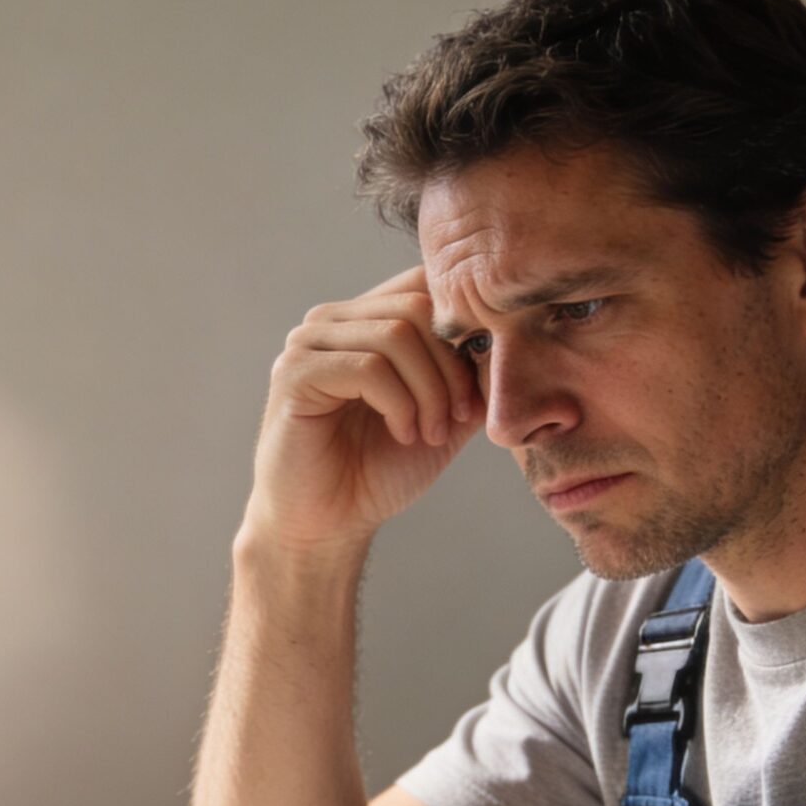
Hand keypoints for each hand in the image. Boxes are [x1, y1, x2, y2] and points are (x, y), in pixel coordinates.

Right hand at [245, 264, 486, 552]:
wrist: (329, 522)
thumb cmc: (379, 469)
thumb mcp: (445, 414)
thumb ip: (472, 373)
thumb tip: (512, 335)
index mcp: (365, 318)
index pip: (424, 283)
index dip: (464, 325)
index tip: (477, 385)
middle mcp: (332, 320)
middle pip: (416, 306)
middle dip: (452, 367)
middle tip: (458, 418)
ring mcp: (308, 343)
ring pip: (396, 335)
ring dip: (429, 391)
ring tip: (429, 432)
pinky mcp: (294, 374)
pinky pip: (367, 368)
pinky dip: (399, 404)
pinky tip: (402, 434)